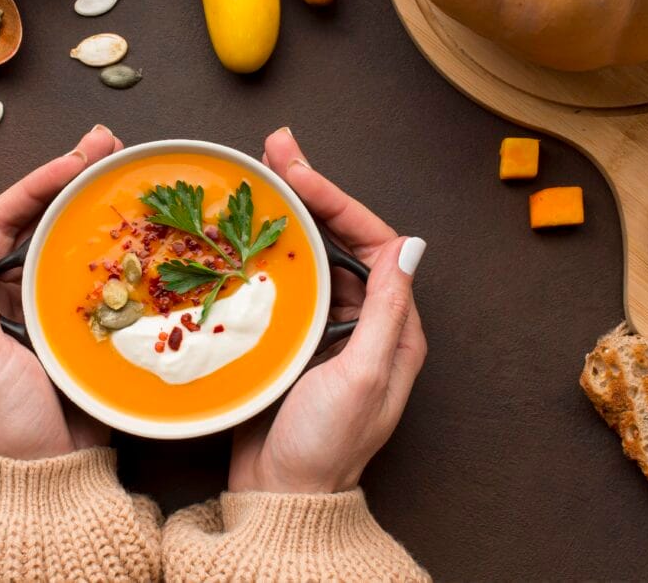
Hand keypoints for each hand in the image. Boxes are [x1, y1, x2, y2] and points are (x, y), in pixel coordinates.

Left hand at [0, 125, 121, 459]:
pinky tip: (136, 229)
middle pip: (38, 223)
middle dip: (69, 180)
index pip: (2, 221)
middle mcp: (11, 296)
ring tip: (121, 171)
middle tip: (105, 145)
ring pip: (69, 244)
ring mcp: (49, 311)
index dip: (35, 185)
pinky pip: (97, 278)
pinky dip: (114, 250)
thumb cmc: (4, 419)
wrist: (49, 477)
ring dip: (94, 206)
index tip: (71, 161)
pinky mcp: (83, 330)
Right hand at [228, 127, 427, 493]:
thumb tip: (409, 247)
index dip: (339, 201)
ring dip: (283, 217)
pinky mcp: (288, 341)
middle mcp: (362, 321)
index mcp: (392, 327)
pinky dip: (261, 255)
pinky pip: (280, 285)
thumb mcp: (363, 376)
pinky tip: (239, 235)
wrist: (279, 496)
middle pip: (339, 240)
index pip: (375, 243)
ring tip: (256, 179)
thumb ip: (383, 311)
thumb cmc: (325, 446)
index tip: (299, 174)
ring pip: (307, 257)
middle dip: (310, 193)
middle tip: (275, 151)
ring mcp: (323, 330)